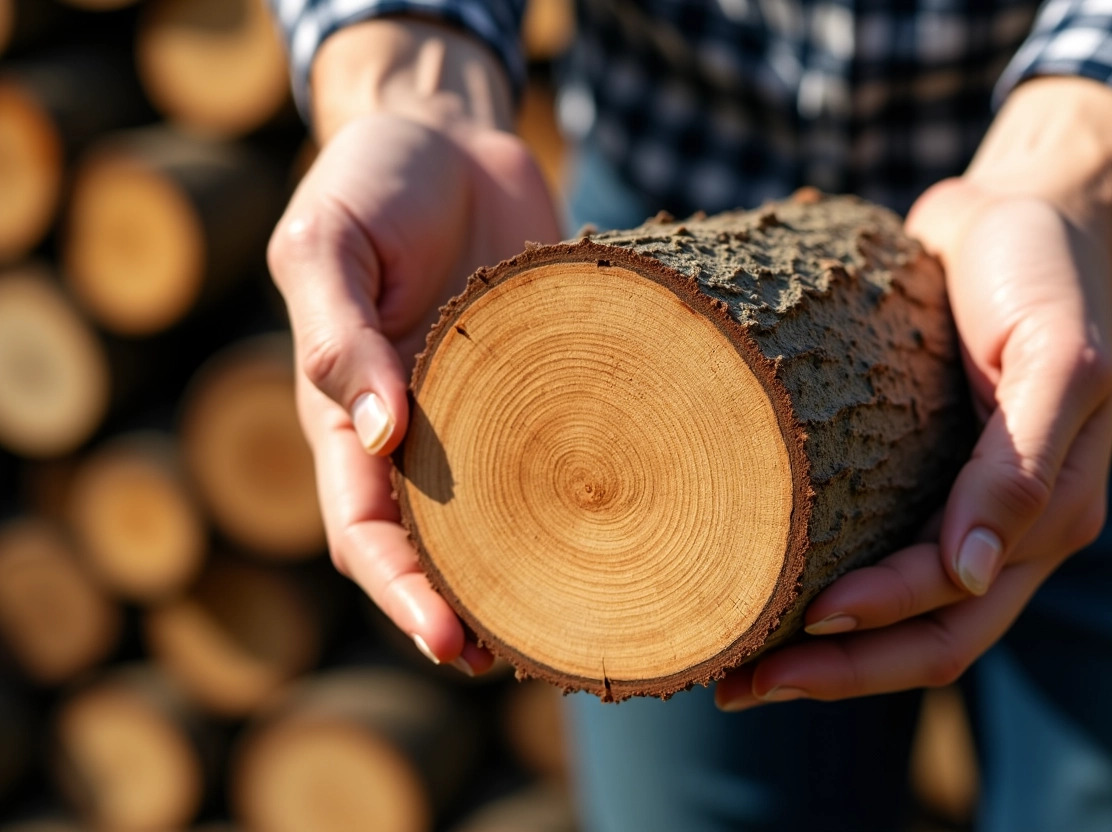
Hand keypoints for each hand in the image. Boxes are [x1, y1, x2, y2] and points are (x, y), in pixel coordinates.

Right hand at [270, 110, 559, 672]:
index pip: (368, 533)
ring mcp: (489, 418)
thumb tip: (375, 432)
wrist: (445, 135)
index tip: (456, 646)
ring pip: (509, 526)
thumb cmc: (370, 183)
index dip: (404, 596)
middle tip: (547, 661)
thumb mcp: (327, 244)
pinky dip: (588, 504)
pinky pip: (569, 457)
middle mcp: (421, 437)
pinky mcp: (552, 387)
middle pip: (443, 556)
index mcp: (349, 420)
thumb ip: (338, 332)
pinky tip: (639, 532)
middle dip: (483, 618)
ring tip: (595, 631)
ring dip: (540, 582)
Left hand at [714, 77, 1111, 709]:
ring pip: (893, 616)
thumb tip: (973, 571)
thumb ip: (1027, 463)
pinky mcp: (914, 475)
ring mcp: (955, 507)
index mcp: (1045, 516)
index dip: (878, 625)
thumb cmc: (1040, 275)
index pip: (955, 609)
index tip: (797, 622)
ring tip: (727, 659)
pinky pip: (871, 554)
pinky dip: (820, 585)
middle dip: (832, 672)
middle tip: (732, 686)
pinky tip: (755, 585)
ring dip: (817, 650)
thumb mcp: (1057, 355)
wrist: (1019, 213)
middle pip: (920, 640)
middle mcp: (1000, 530)